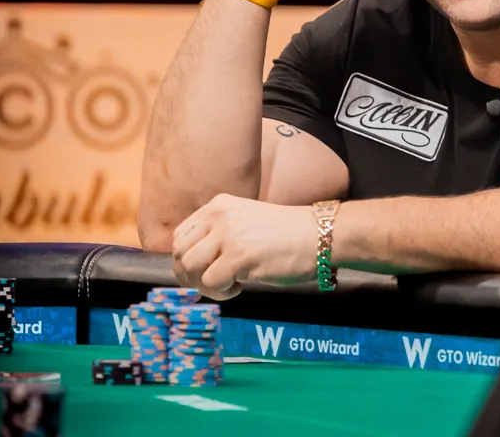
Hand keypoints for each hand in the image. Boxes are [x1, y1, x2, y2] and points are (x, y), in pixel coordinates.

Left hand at [170, 194, 317, 300]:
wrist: (320, 236)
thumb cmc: (288, 236)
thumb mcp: (246, 223)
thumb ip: (219, 236)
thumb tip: (191, 268)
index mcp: (219, 205)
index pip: (180, 236)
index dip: (185, 260)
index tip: (201, 273)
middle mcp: (219, 216)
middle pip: (179, 252)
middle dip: (189, 276)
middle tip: (211, 285)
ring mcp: (228, 235)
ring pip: (190, 268)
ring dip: (204, 285)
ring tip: (227, 286)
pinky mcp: (239, 256)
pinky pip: (211, 282)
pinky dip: (221, 293)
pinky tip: (240, 287)